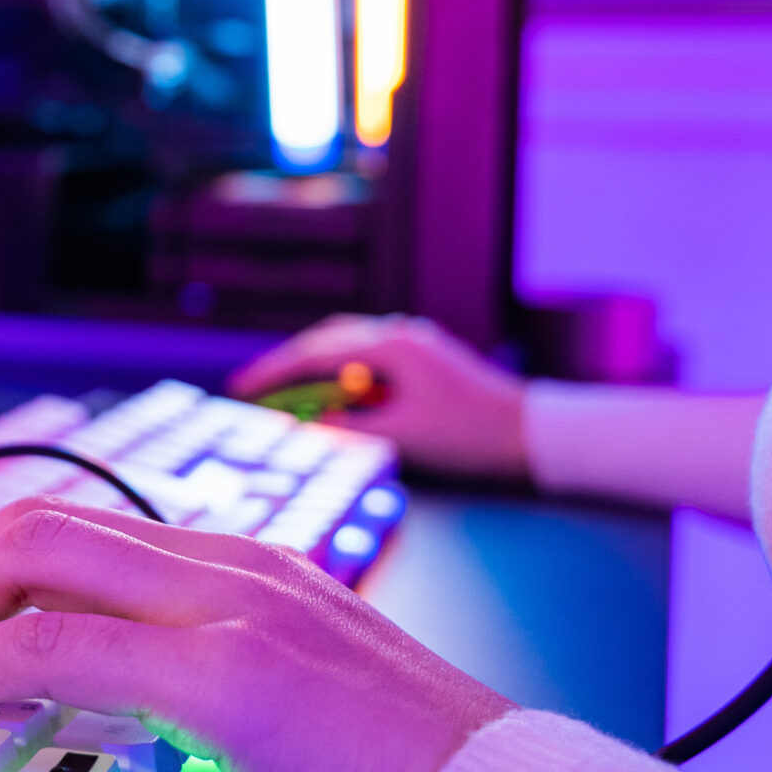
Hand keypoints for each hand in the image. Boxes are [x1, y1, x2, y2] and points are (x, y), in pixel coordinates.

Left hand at [0, 496, 514, 771]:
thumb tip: (130, 693)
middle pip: (50, 517)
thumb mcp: (300, 699)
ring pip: (41, 559)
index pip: (91, 523)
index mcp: (256, 565)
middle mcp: (238, 565)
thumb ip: (218, 673)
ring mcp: (233, 609)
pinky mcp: (228, 676)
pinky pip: (59, 646)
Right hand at [227, 314, 528, 480]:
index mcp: (390, 347)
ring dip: (315, 366)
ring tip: (287, 391)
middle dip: (289, 364)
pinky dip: (342, 372)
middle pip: (328, 340)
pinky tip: (333, 393)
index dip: (275, 372)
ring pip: (348, 345)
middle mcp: (399, 334)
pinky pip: (369, 356)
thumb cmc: (468, 434)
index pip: (317, 354)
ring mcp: (413, 342)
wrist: (529, 431)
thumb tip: (308, 424)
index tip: (242, 388)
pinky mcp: (424, 357)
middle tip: (256, 388)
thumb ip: (350, 427)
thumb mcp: (402, 436)